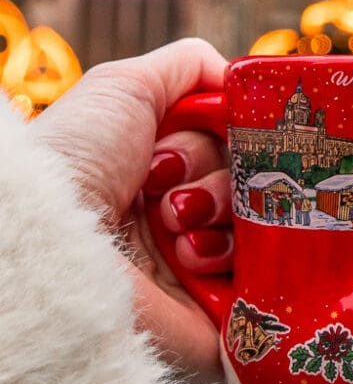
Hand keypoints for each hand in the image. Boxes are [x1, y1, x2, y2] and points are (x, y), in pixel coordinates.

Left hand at [34, 39, 232, 383]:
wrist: (53, 244)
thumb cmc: (77, 161)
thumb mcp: (124, 86)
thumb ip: (191, 68)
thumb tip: (241, 79)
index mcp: (165, 171)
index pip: (237, 143)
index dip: (232, 135)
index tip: (209, 131)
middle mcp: (184, 218)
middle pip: (255, 183)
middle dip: (221, 177)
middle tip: (172, 188)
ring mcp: (202, 269)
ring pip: (265, 228)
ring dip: (222, 217)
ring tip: (176, 229)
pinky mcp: (219, 315)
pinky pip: (268, 282)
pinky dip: (234, 261)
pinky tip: (193, 258)